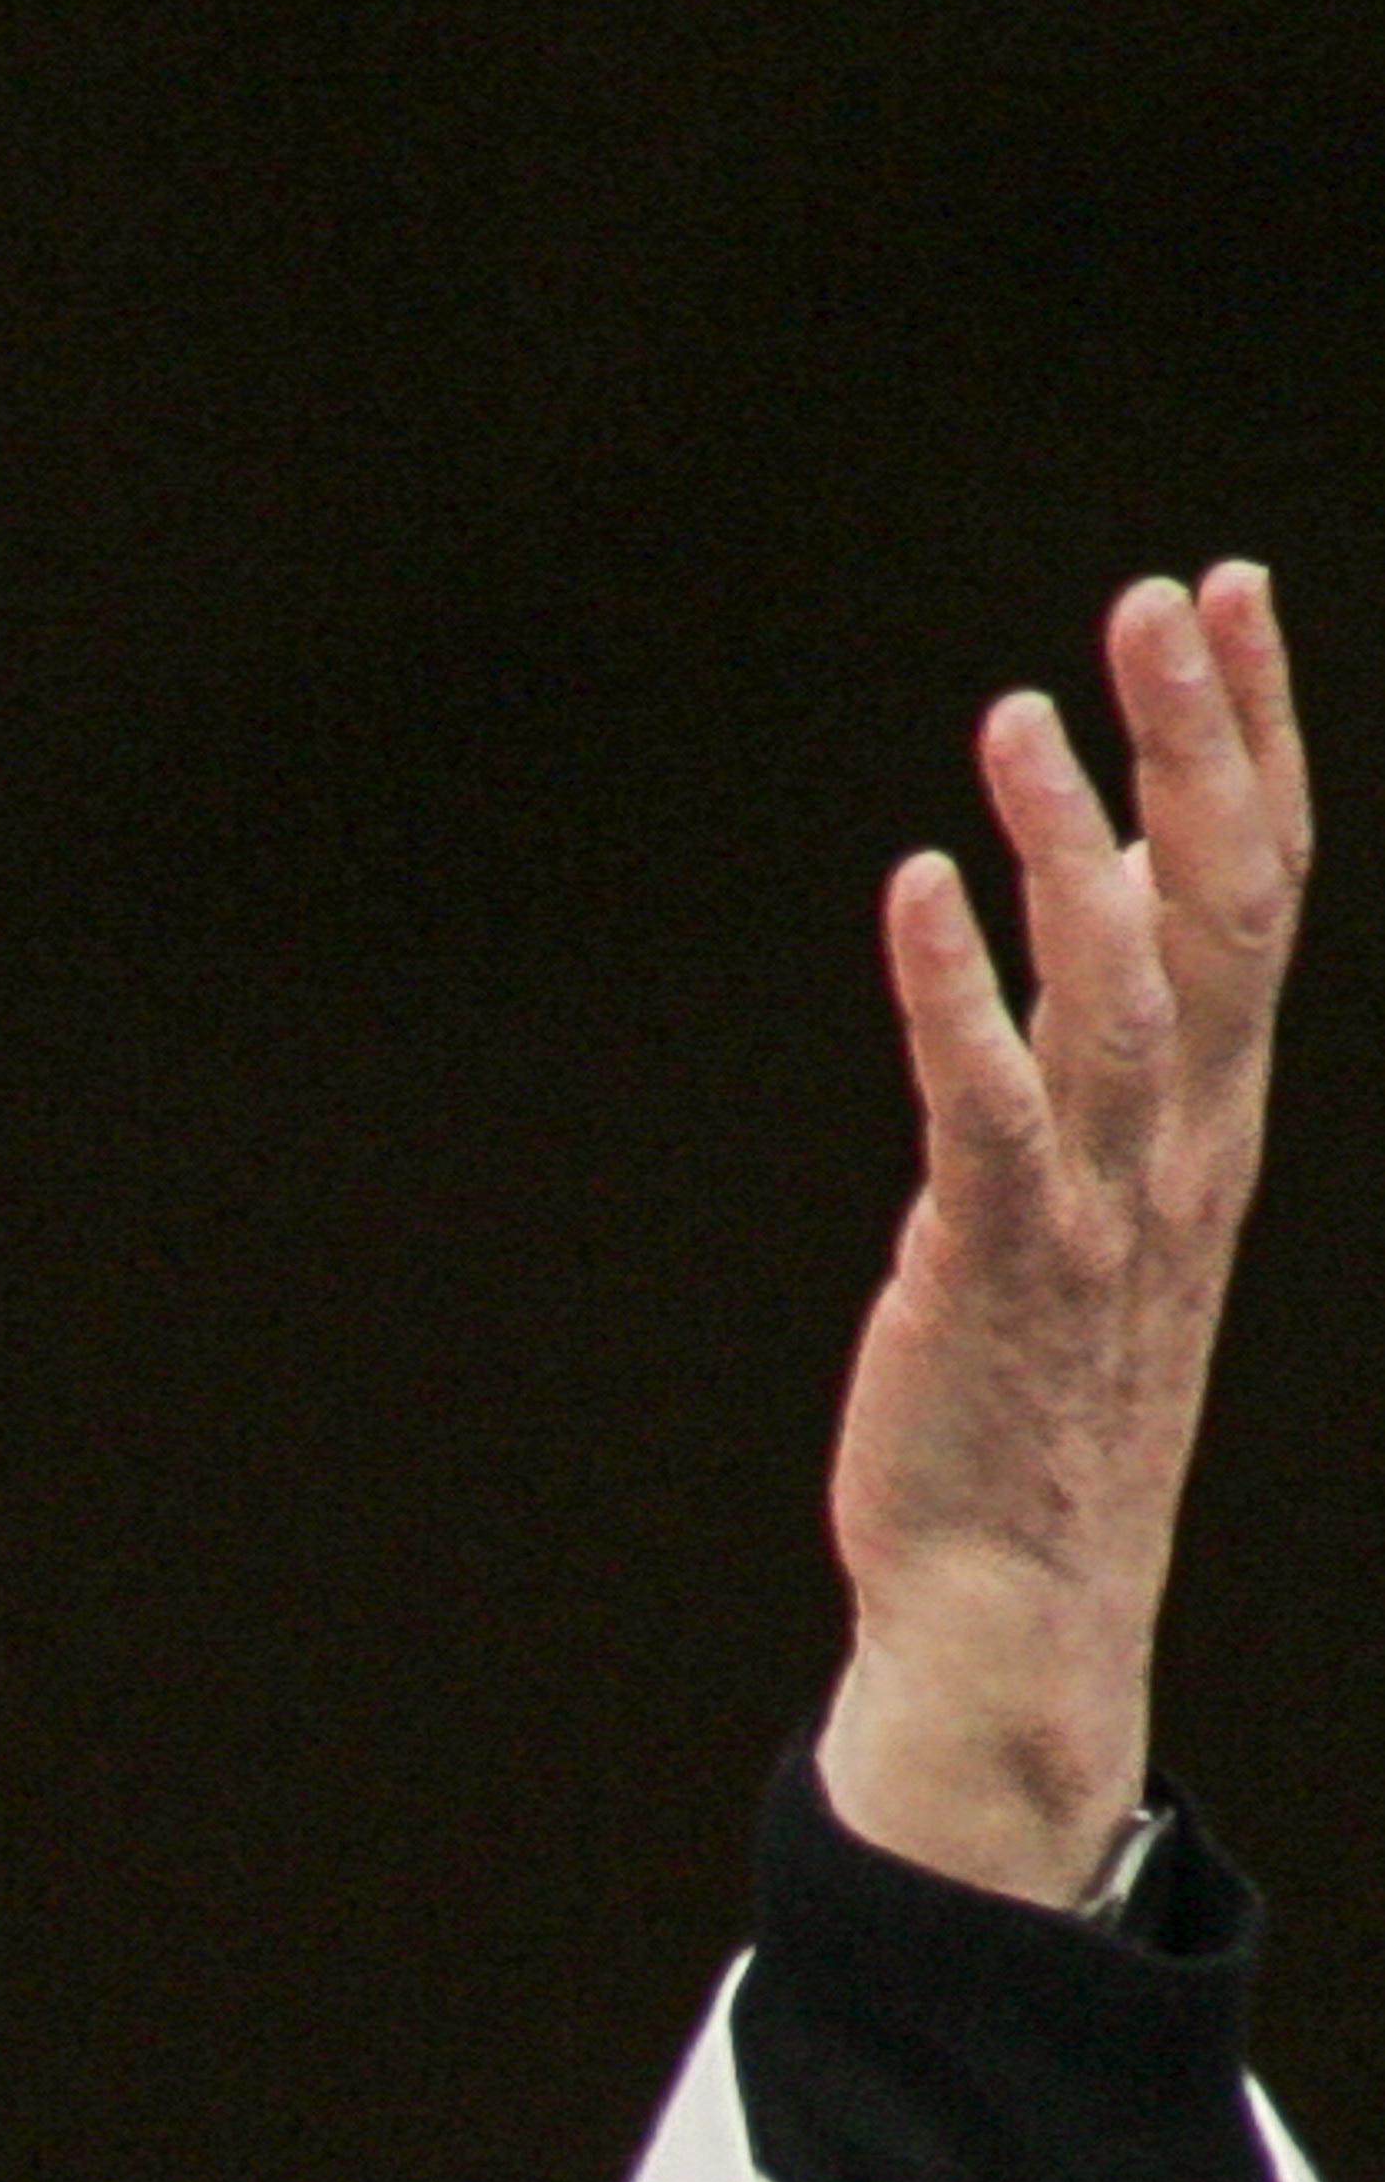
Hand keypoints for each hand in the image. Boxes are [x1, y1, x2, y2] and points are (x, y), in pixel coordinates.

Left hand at [817, 566, 1307, 1903]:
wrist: (1020, 1588)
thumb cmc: (1049, 1377)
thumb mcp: (1112, 1185)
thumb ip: (1118, 1036)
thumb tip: (1107, 875)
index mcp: (1216, 1111)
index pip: (1262, 881)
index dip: (1253, 732)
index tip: (1227, 592)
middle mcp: (1183, 1139)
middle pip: (1222, 901)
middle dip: (1200, 740)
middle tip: (1164, 595)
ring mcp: (1099, 1201)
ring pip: (1116, 986)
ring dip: (1070, 842)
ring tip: (1020, 711)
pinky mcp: (995, 1259)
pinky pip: (986, 1103)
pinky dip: (956, 990)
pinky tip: (919, 885)